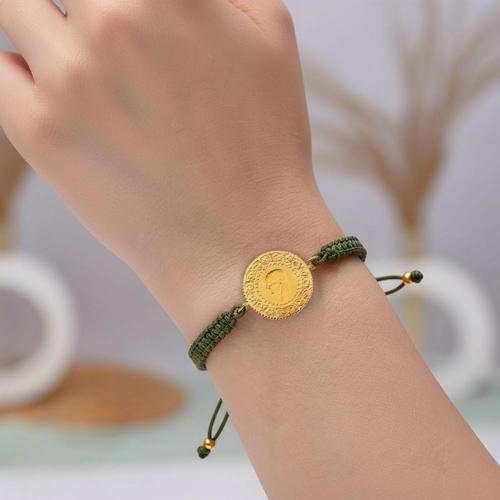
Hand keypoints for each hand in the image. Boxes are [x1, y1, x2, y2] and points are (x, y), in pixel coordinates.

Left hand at [0, 0, 339, 337]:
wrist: (240, 240)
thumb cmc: (265, 145)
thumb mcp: (273, 38)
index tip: (126, 12)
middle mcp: (111, 24)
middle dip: (92, 6)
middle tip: (114, 36)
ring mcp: (67, 80)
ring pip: (19, 7)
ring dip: (52, 24)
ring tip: (91, 63)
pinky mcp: (39, 134)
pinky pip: (4, 71)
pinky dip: (26, 71)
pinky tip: (64, 95)